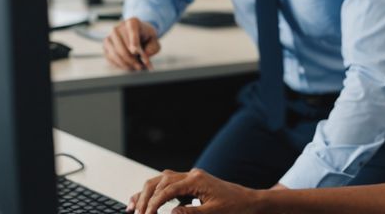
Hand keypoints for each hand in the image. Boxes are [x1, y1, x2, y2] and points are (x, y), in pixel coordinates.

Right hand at [103, 17, 159, 70]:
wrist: (138, 35)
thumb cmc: (146, 38)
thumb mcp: (154, 41)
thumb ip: (151, 49)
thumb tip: (144, 58)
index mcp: (132, 22)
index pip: (132, 31)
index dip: (133, 42)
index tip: (135, 51)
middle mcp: (118, 28)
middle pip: (123, 47)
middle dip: (132, 60)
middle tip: (140, 67)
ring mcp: (110, 37)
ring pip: (116, 54)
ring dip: (126, 64)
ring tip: (136, 68)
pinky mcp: (105, 46)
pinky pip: (110, 58)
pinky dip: (120, 65)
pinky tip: (128, 67)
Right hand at [127, 169, 262, 213]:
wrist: (250, 201)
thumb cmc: (235, 206)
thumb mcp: (213, 212)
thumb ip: (190, 212)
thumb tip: (171, 213)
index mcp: (197, 180)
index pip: (167, 189)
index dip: (153, 203)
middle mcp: (192, 175)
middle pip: (160, 180)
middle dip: (145, 197)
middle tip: (136, 213)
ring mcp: (192, 177)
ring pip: (162, 179)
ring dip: (147, 192)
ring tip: (134, 207)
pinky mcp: (192, 183)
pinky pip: (169, 183)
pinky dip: (157, 191)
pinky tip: (149, 201)